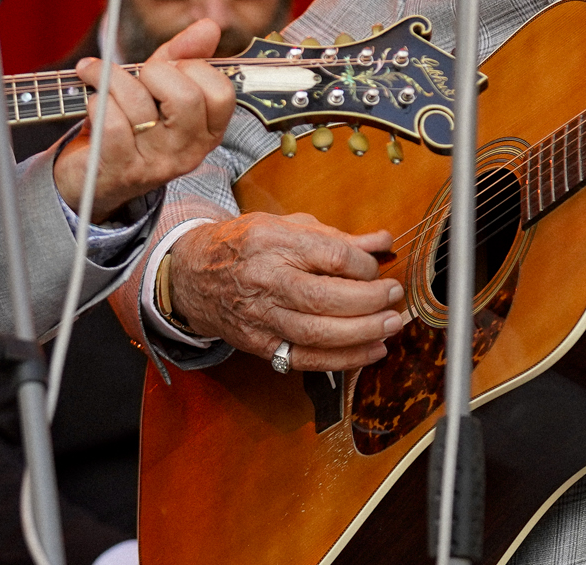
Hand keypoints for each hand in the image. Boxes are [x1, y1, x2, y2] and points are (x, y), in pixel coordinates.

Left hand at [55, 19, 236, 221]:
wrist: (93, 177)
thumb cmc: (131, 124)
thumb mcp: (160, 87)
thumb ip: (184, 55)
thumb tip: (210, 26)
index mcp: (208, 131)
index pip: (221, 91)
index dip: (193, 66)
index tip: (171, 66)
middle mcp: (188, 152)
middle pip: (187, 97)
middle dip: (155, 72)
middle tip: (139, 75)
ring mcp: (156, 165)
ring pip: (139, 103)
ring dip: (110, 78)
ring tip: (96, 74)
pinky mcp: (121, 171)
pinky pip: (111, 123)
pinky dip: (95, 102)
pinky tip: (91, 102)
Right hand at [169, 212, 403, 370]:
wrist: (192, 276)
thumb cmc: (244, 246)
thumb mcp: (285, 225)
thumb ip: (335, 236)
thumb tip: (382, 241)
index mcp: (273, 241)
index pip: (330, 254)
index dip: (364, 265)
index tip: (378, 268)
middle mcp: (265, 280)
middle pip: (325, 298)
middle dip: (369, 301)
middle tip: (394, 297)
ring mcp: (261, 316)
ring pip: (317, 333)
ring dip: (362, 333)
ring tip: (390, 326)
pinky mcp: (260, 345)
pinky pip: (307, 358)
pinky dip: (344, 359)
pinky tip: (371, 351)